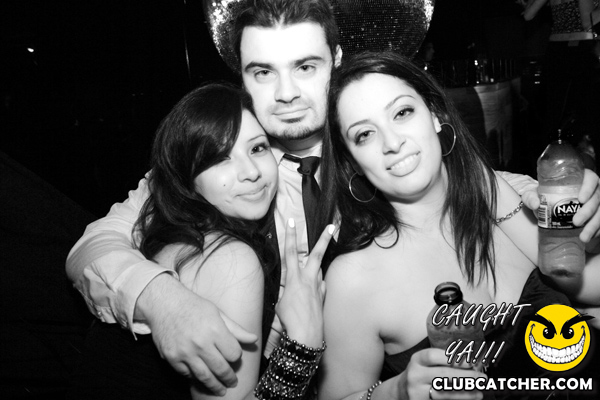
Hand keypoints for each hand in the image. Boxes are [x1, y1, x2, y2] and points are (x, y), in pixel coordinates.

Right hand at [139, 274, 256, 395]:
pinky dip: (195, 377)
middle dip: (229, 378)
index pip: (233, 353)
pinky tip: (201, 377)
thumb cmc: (194, 306)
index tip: (233, 355)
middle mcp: (201, 343)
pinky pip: (187, 374)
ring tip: (220, 390)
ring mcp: (185, 352)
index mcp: (215, 330)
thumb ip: (236, 329)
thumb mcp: (218, 313)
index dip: (235, 356)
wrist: (164, 304)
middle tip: (232, 382)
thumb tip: (254, 339)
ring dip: (215, 385)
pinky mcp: (172, 358)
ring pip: (204, 376)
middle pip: (221, 368)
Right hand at [276, 218, 334, 347]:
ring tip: (306, 279)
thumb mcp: (280, 303)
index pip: (290, 252)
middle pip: (316, 254)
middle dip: (324, 239)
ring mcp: (318, 287)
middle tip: (332, 226)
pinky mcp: (323, 296)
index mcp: (294, 278)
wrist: (306, 334)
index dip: (290, 236)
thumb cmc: (289, 320)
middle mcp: (308, 279)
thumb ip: (286, 292)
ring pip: (318, 270)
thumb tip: (289, 291)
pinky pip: (320, 285)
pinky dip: (316, 285)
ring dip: (314, 269)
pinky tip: (312, 292)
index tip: (292, 221)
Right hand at [399, 348, 485, 399]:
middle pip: (442, 375)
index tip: (470, 362)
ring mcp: (417, 392)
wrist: (402, 391)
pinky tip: (469, 398)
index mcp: (417, 360)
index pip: (433, 356)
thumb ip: (442, 361)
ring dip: (465, 393)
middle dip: (466, 377)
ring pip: (445, 393)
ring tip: (479, 392)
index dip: (452, 358)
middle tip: (482, 378)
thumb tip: (471, 362)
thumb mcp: (425, 363)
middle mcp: (415, 375)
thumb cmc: (420, 373)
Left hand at [501, 169, 599, 241]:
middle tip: (576, 222)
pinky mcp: (597, 214)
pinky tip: (590, 237)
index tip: (581, 199)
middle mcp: (592, 189)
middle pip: (597, 198)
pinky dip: (597, 231)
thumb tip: (536, 204)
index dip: (588, 188)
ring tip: (583, 237)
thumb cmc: (543, 196)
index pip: (591, 179)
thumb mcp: (534, 194)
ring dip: (594, 225)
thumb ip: (531, 197)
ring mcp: (596, 202)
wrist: (547, 208)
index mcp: (580, 179)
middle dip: (588, 211)